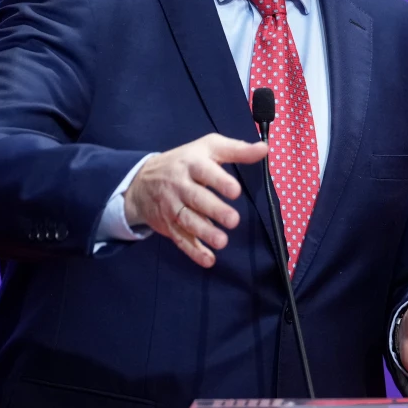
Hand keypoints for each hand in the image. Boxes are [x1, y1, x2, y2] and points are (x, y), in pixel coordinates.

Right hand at [123, 133, 267, 267]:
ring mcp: (172, 207)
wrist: (142, 181)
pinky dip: (193, 252)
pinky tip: (208, 260)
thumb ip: (237, 150)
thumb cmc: (185, 161)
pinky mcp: (169, 226)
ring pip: (187, 221)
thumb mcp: (208, 148)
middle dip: (214, 210)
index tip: (236, 191)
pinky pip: (181, 240)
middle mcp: (179, 185)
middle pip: (196, 198)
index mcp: (191, 164)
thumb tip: (264, 149)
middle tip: (234, 220)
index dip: (219, 181)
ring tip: (222, 241)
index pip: (204, 171)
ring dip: (204, 233)